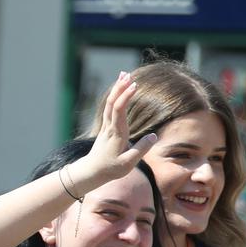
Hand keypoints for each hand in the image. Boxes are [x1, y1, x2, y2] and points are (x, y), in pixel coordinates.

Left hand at [72, 72, 157, 188]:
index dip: (125, 96)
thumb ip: (141, 149)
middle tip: (128, 74)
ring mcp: (105, 127)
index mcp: (116, 133)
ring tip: (124, 75)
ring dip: (116, 89)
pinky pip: (109, 108)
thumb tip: (154, 136)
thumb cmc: (110, 169)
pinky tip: (118, 91)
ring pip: (109, 104)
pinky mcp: (105, 128)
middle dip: (120, 87)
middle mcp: (109, 127)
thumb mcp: (128, 163)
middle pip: (112, 102)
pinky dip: (114, 97)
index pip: (119, 110)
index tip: (134, 85)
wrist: (91, 172)